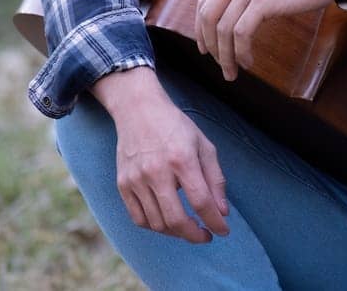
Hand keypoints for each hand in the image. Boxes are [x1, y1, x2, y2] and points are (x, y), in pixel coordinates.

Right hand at [95, 67, 229, 242]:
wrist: (139, 111)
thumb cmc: (176, 127)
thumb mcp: (203, 146)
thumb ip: (215, 179)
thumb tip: (222, 212)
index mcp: (181, 159)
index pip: (200, 201)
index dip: (214, 221)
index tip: (223, 231)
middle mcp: (156, 171)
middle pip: (175, 219)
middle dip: (194, 235)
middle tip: (205, 236)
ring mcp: (136, 180)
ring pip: (156, 223)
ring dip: (176, 233)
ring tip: (188, 227)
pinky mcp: (123, 185)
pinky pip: (138, 218)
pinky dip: (154, 227)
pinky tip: (167, 222)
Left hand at [194, 0, 335, 79]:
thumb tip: (229, 19)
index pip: (203, 1)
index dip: (201, 29)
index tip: (206, 49)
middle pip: (208, 16)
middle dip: (211, 46)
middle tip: (220, 65)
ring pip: (223, 28)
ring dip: (225, 56)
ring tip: (233, 72)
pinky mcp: (263, 0)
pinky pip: (240, 33)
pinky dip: (241, 52)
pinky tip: (248, 62)